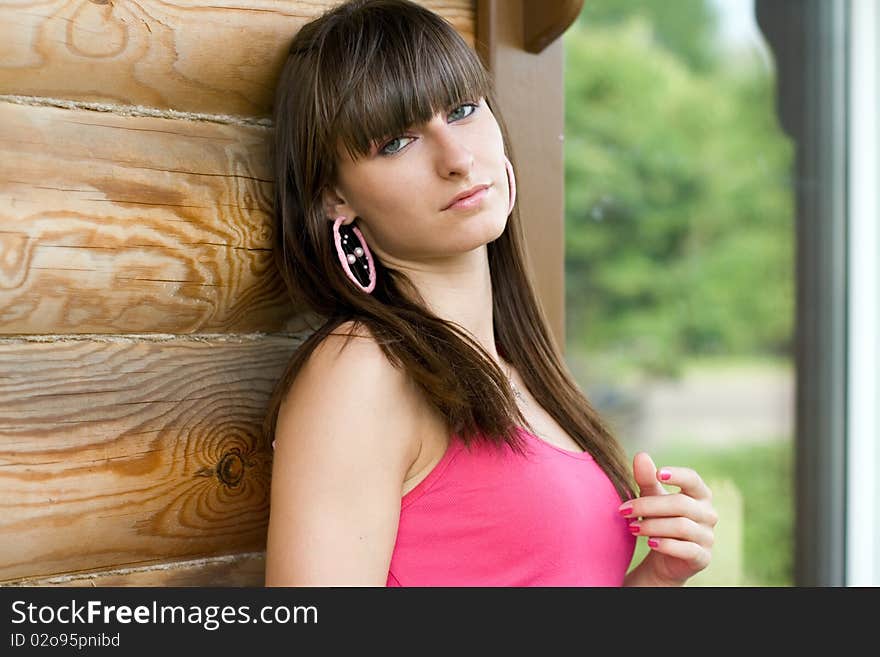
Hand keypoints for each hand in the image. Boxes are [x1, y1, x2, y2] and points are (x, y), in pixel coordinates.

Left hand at [620, 451, 717, 585]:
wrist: (664, 557)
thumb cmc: (660, 519)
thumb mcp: (651, 497)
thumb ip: (647, 478)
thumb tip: (641, 455)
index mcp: (700, 494)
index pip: (693, 479)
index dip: (678, 475)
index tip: (657, 473)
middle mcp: (709, 514)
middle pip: (680, 504)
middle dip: (648, 506)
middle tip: (624, 510)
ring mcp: (708, 536)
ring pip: (681, 526)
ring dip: (652, 526)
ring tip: (632, 527)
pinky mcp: (703, 557)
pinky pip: (687, 549)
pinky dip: (666, 545)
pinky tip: (650, 543)